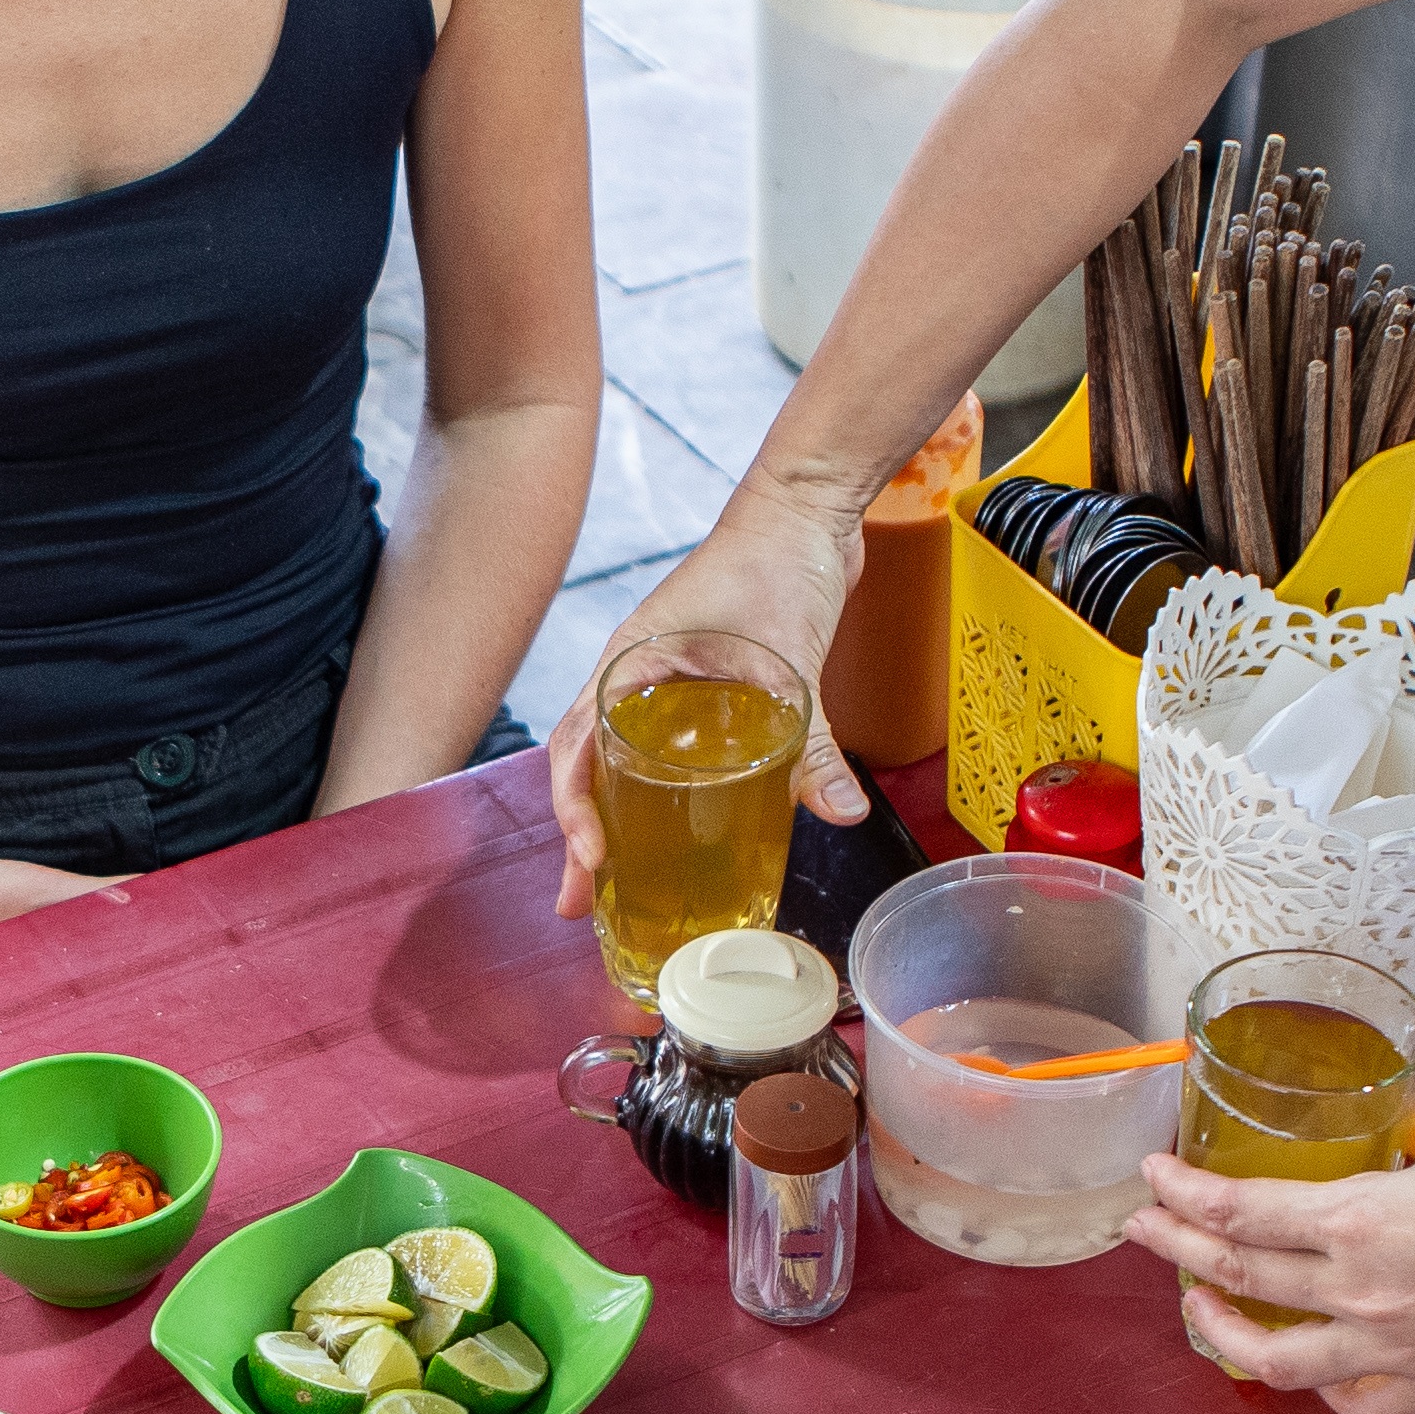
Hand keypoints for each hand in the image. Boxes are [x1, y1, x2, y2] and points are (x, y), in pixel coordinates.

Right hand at [543, 500, 872, 914]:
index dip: (575, 812)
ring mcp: (668, 686)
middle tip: (585, 904)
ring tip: (620, 888)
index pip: (576, 748)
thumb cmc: (775, 560)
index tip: (592, 862)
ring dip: (617, 825)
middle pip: (589, 771)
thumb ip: (811, 740)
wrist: (808, 509)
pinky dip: (665, 798)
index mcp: (628, 664)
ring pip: (625, 767)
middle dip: (582, 841)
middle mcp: (636, 680)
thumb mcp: (787, 657)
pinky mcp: (708, 691)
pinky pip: (672, 756)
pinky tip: (684, 837)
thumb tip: (839, 812)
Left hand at [1131, 1108, 1414, 1413]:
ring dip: (1221, 1332)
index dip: (1185, 1192)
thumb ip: (1393, 1134)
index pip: (1241, 1212)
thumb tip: (1368, 1123)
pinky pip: (1354, 1401)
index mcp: (1363, 1220)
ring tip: (1196, 1306)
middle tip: (1145, 1228)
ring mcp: (1400, 1349)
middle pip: (1238, 1279)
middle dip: (1177, 1249)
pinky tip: (1305, 1363)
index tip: (1155, 1175)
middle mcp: (1367, 1293)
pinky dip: (1317, 1386)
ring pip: (1276, 1360)